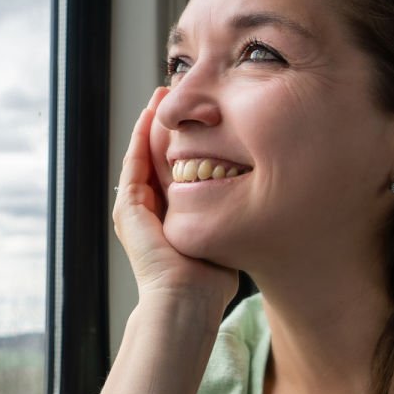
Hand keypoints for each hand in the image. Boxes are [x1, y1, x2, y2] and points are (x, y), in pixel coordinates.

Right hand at [112, 88, 238, 313]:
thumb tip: (264, 197)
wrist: (185, 301)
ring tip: (161, 94)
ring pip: (143, 154)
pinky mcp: (129, 208)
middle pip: (157, 155)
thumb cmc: (210, 281)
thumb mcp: (226, 234)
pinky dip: (141, 137)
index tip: (201, 113)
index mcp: (170, 214)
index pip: (176, 168)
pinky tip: (151, 114)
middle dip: (167, 124)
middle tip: (176, 92)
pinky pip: (135, 163)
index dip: (186, 139)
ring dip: (151, 123)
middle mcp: (150, 209)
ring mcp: (135, 208)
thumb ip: (233, 214)